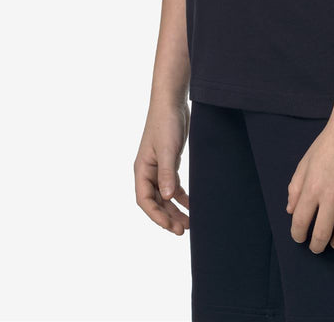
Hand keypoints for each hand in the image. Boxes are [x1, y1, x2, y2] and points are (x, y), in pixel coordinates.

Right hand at [134, 102, 190, 235]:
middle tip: (182, 230)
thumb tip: (167, 197)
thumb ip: (167, 173)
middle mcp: (148, 172)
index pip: (145, 200)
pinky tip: (192, 205)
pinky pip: (174, 186)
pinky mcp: (170, 163)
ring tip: (189, 224)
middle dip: (167, 217)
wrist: (172, 102)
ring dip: (175, 210)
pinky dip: (182, 197)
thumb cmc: (165, 123)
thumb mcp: (167, 149)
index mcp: (142, 169)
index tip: (169, 227)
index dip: (155, 216)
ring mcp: (159, 168)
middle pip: (155, 202)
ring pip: (165, 196)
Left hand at [286, 118, 333, 253]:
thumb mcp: (306, 162)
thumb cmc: (328, 142)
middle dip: (317, 246)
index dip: (298, 235)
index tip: (300, 238)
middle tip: (316, 247)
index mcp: (312, 187)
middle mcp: (331, 195)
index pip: (300, 222)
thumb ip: (296, 187)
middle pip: (322, 234)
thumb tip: (291, 210)